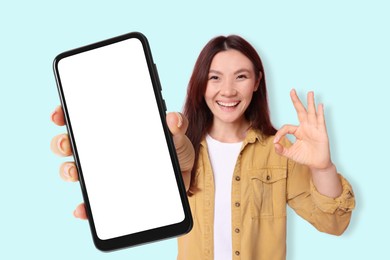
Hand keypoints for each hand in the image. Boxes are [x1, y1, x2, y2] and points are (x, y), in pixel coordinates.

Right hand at [50, 106, 194, 218]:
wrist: (183, 179)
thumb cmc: (175, 152)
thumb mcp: (177, 137)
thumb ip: (176, 126)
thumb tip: (173, 119)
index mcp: (115, 131)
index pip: (84, 119)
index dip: (67, 114)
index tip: (60, 115)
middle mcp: (103, 150)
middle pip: (72, 144)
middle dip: (62, 142)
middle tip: (66, 144)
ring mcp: (104, 173)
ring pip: (75, 170)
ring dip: (68, 171)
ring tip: (75, 173)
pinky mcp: (110, 195)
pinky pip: (91, 202)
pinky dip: (84, 207)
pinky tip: (84, 208)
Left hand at [273, 89, 331, 169]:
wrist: (317, 164)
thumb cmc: (305, 157)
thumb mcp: (290, 154)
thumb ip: (281, 150)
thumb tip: (274, 144)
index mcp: (298, 131)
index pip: (286, 127)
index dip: (280, 133)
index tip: (276, 142)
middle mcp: (306, 127)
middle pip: (300, 111)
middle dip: (296, 101)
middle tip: (292, 90)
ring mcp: (314, 129)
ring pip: (311, 113)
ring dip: (310, 103)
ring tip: (310, 92)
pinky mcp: (321, 133)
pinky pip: (320, 121)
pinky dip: (320, 113)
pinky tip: (320, 105)